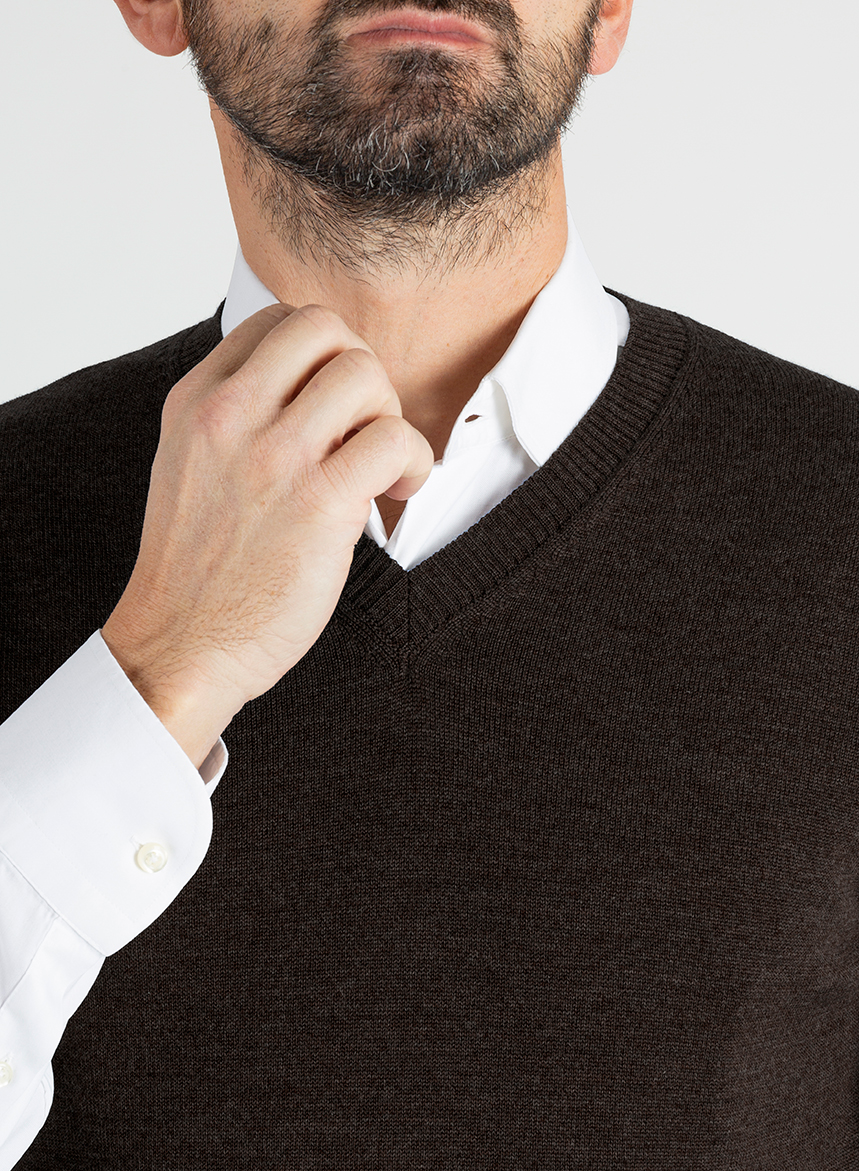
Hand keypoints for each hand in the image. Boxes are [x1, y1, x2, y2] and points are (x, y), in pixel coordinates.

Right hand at [101, 303, 432, 766]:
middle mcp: (231, 415)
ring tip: (382, 466)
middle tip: (363, 428)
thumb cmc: (196, 570)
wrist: (180, 645)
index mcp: (196, 401)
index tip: (332, 402)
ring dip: (390, 417)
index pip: (276, 321)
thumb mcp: (190, 466)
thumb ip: (238, 419)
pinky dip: (415, 462)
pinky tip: (398, 491)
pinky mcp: (320, 503)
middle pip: (325, 330)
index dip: (322, 355)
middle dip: (360, 372)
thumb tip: (317, 397)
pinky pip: (395, 439)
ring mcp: (274, 456)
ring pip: (365, 374)